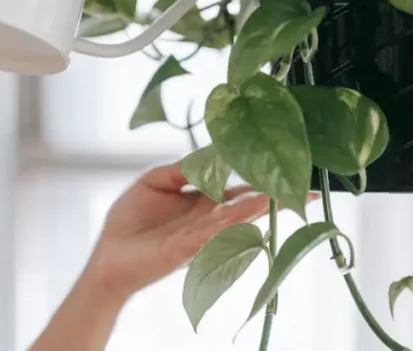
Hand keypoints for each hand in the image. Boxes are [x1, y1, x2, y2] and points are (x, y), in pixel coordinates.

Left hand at [83, 163, 270, 301]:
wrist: (108, 255)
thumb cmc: (129, 223)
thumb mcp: (155, 182)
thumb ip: (180, 168)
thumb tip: (207, 157)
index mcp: (201, 202)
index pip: (237, 189)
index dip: (258, 179)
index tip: (282, 168)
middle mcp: (205, 220)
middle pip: (244, 207)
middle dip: (272, 199)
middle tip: (304, 190)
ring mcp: (197, 237)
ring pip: (232, 221)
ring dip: (254, 210)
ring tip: (278, 197)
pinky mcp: (182, 250)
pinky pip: (206, 235)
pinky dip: (223, 225)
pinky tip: (239, 214)